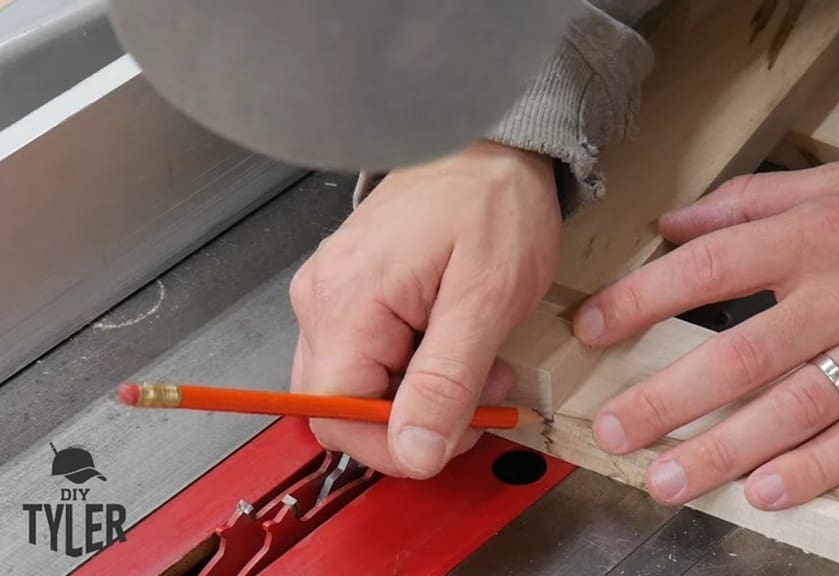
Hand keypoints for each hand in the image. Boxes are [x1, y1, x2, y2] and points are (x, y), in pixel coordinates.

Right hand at [289, 141, 560, 477]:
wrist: (490, 147)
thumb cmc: (491, 203)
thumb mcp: (485, 300)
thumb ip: (447, 382)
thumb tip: (414, 452)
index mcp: (347, 301)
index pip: (332, 415)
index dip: (389, 446)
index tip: (450, 438)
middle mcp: (323, 299)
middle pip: (339, 406)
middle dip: (412, 420)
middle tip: (479, 396)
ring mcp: (333, 294)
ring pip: (359, 386)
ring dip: (420, 394)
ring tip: (479, 360)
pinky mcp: (352, 294)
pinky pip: (369, 356)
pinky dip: (415, 368)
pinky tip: (455, 343)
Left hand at [572, 159, 838, 508]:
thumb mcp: (826, 183)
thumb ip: (742, 202)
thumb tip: (669, 222)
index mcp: (810, 237)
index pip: (708, 269)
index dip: (642, 300)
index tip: (592, 328)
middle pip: (741, 355)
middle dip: (669, 398)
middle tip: (615, 430)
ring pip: (794, 408)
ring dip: (725, 450)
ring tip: (668, 479)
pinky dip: (814, 469)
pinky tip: (763, 491)